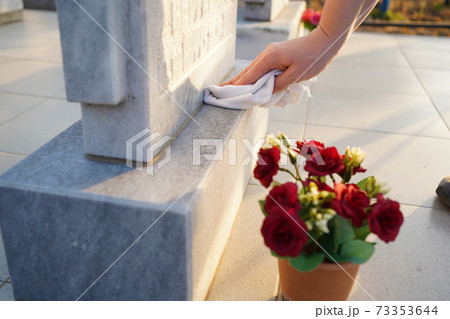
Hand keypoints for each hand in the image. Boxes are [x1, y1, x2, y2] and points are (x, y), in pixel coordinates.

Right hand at [221, 27, 335, 92]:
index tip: (226, 95)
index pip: (250, 76)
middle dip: (234, 82)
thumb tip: (265, 91)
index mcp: (270, 58)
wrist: (324, 42)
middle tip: (219, 91)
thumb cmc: (313, 58)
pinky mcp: (275, 54)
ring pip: (252, 69)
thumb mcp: (297, 75)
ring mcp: (270, 53)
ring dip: (241, 79)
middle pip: (247, 71)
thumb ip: (279, 84)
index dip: (238, 87)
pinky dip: (252, 75)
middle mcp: (267, 54)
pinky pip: (259, 67)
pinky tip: (247, 81)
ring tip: (229, 88)